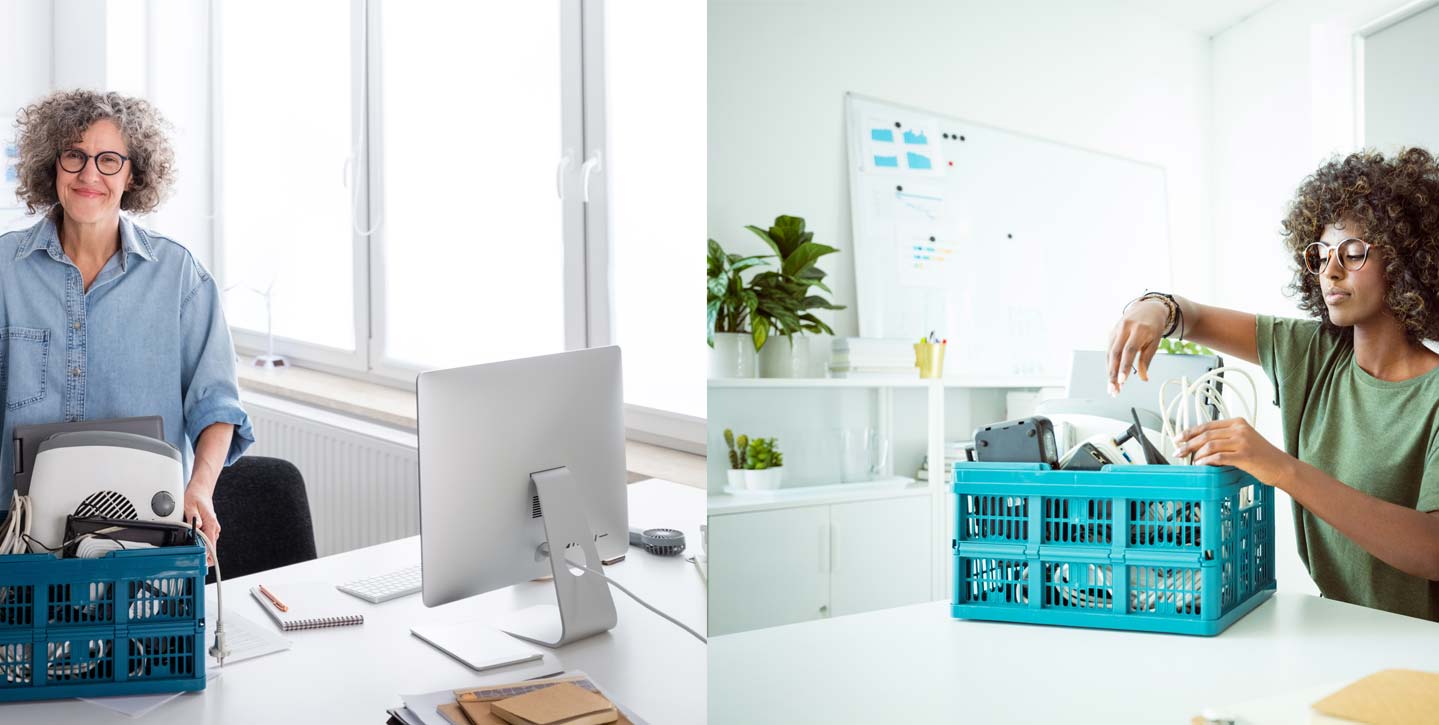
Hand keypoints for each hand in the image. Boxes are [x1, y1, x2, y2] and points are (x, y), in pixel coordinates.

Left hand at [183, 480, 220, 566]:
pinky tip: (191, 540)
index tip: (198, 562)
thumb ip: (193, 516)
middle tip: (188, 556)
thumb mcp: (190, 505)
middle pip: (210, 548)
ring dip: (199, 548)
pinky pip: (206, 540)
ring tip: (188, 547)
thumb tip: (196, 526)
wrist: (201, 490)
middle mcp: (214, 528)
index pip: (211, 545)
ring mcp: (212, 529)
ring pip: (208, 545)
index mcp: (211, 524)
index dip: (205, 556)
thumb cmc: (196, 496)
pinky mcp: (209, 528)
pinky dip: (199, 542)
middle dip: (201, 554)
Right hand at [1107, 299, 1168, 395]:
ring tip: (1112, 387)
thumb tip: (1143, 378)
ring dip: (1109, 372)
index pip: (1129, 350)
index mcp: (1139, 329)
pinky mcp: (1111, 333)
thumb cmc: (1153, 327)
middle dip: (1113, 373)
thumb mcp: (1155, 342)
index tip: (1122, 381)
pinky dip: (1110, 364)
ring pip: (1109, 354)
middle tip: (1113, 390)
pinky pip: (1109, 351)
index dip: (1125, 366)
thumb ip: (1146, 359)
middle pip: (1115, 353)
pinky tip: (1112, 376)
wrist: (1147, 308)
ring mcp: (1116, 330)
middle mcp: (1125, 328)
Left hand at [1172, 418, 1294, 487]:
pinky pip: (1219, 457)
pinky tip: (1201, 465)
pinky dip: (1206, 461)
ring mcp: (1242, 442)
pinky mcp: (1244, 455)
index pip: (1207, 425)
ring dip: (1196, 454)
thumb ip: (1225, 438)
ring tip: (1191, 461)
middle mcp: (1239, 429)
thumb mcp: (1243, 440)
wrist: (1282, 467)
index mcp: (1237, 423)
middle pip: (1206, 434)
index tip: (1179, 438)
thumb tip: (1200, 445)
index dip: (1190, 432)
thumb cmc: (1262, 456)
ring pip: (1210, 444)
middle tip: (1178, 451)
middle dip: (1188, 443)